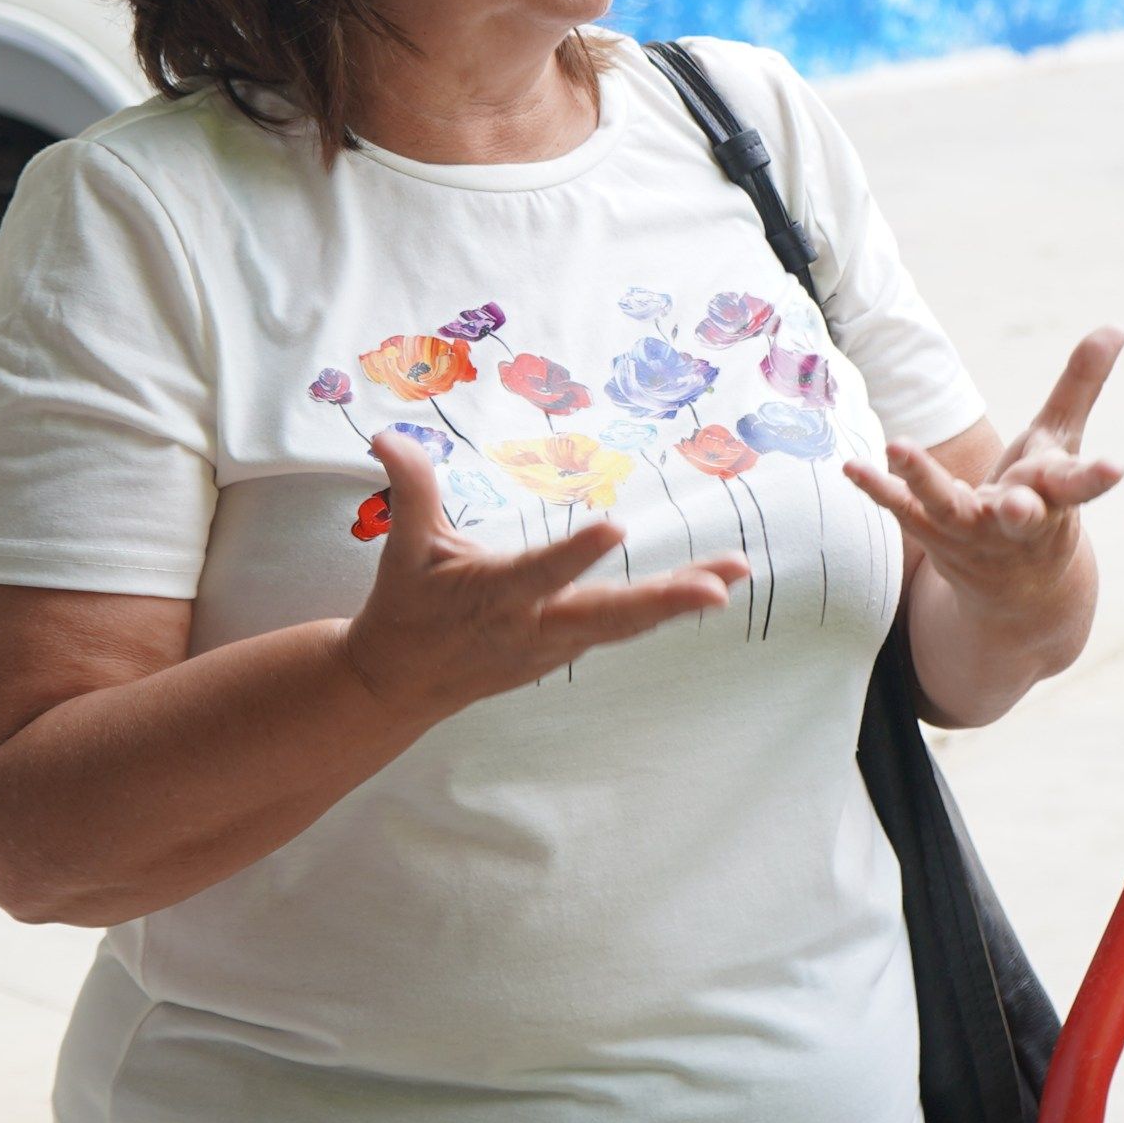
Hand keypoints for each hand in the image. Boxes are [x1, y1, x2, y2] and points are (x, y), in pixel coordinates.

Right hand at [339, 433, 743, 725]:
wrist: (399, 686)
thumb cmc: (404, 609)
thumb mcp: (406, 549)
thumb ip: (412, 489)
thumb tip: (388, 436)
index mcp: (495, 597)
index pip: (540, 574)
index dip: (575, 556)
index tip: (614, 529)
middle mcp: (533, 626)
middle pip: (606, 617)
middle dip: (663, 602)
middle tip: (717, 588)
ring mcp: (556, 645)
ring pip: (626, 624)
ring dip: (680, 599)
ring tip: (735, 572)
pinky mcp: (568, 649)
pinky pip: (622, 627)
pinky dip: (664, 607)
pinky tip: (709, 584)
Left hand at [847, 327, 1123, 607]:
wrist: (1017, 590)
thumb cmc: (1044, 499)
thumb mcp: (1063, 443)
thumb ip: (1081, 385)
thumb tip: (1116, 325)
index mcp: (1056, 497)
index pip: (1079, 487)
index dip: (1095, 478)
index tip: (1115, 469)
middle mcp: (1017, 523)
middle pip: (1020, 516)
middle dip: (1020, 511)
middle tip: (1016, 505)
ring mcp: (972, 533)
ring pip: (949, 510)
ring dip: (925, 481)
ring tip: (899, 448)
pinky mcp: (934, 535)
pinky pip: (904, 512)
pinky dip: (878, 490)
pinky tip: (852, 467)